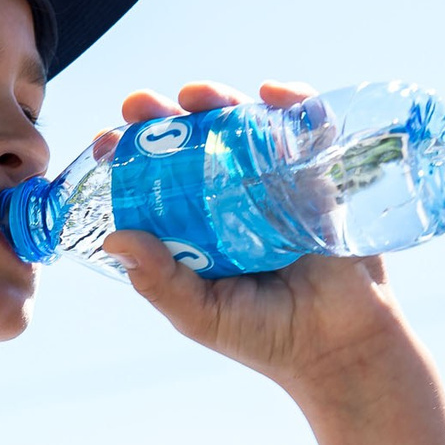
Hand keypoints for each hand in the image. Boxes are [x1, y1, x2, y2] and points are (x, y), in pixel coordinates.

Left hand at [94, 81, 412, 402]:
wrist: (339, 350)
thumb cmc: (264, 336)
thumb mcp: (199, 314)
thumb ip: (159, 281)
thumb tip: (113, 238)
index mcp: (198, 226)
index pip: (157, 179)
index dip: (130, 155)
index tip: (105, 141)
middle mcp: (233, 197)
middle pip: (197, 141)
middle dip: (166, 115)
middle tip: (140, 105)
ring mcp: (278, 183)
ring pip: (245, 126)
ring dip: (220, 100)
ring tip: (196, 95)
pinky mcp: (322, 178)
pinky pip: (309, 131)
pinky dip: (294, 104)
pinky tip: (272, 95)